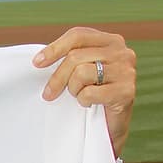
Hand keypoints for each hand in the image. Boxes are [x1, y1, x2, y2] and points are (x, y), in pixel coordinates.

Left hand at [34, 28, 135, 156]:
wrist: (110, 127)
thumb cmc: (92, 94)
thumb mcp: (80, 70)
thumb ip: (70, 58)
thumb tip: (39, 59)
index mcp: (111, 41)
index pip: (78, 35)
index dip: (54, 48)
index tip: (36, 63)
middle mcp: (122, 52)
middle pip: (76, 56)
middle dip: (57, 77)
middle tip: (49, 94)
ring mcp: (126, 71)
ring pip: (81, 73)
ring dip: (73, 89)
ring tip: (79, 96)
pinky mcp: (126, 91)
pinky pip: (90, 92)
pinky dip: (83, 100)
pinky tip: (88, 103)